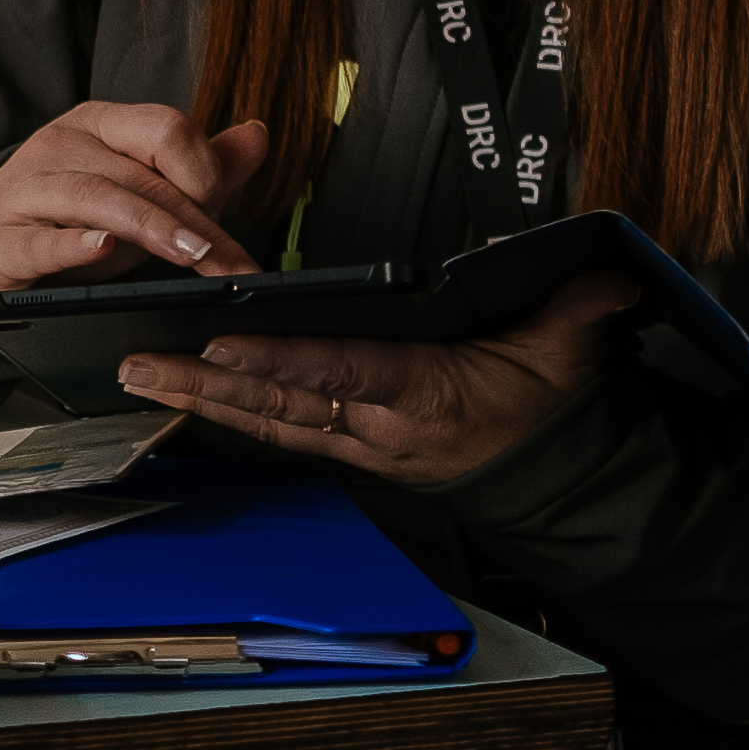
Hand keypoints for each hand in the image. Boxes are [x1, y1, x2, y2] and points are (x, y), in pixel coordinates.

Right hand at [0, 102, 270, 294]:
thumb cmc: (71, 217)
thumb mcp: (139, 189)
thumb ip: (201, 167)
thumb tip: (258, 135)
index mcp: (100, 125)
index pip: (166, 129)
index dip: (205, 173)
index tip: (226, 219)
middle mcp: (61, 146)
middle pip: (141, 173)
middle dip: (195, 220)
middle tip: (230, 262)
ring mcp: (26, 190)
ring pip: (96, 198)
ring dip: (152, 228)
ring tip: (192, 255)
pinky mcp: (3, 240)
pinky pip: (41, 240)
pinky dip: (74, 245)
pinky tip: (103, 248)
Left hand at [121, 275, 633, 491]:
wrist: (555, 474)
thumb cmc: (549, 409)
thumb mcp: (571, 355)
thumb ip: (580, 310)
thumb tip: (610, 275)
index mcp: (425, 397)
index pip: (340, 374)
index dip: (278, 362)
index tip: (222, 343)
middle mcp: (380, 429)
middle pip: (279, 404)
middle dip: (205, 384)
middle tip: (138, 363)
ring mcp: (361, 445)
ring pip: (267, 421)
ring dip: (200, 400)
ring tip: (140, 375)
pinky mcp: (353, 450)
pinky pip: (279, 432)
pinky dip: (229, 414)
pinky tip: (186, 397)